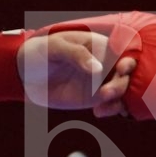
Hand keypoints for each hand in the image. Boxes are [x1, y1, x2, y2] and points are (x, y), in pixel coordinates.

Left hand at [18, 30, 138, 113]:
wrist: (27, 75)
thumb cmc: (41, 53)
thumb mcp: (54, 48)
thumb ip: (75, 54)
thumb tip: (98, 68)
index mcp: (98, 45)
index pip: (122, 50)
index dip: (128, 59)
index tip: (121, 68)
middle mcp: (105, 62)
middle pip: (128, 73)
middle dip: (121, 83)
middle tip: (104, 92)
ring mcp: (103, 81)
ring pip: (125, 89)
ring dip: (119, 98)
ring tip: (100, 103)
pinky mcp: (97, 97)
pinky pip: (114, 104)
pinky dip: (113, 109)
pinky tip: (98, 112)